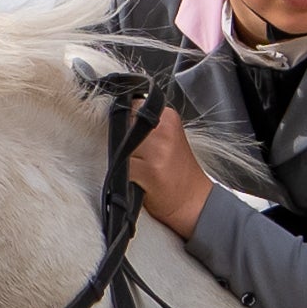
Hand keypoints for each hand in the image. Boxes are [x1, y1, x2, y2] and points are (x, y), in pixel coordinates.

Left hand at [124, 112, 213, 236]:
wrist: (194, 201)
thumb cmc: (176, 173)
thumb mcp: (166, 139)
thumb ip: (144, 126)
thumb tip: (112, 122)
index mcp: (168, 117)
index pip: (129, 107)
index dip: (123, 124)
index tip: (129, 138)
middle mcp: (164, 129)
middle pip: (121, 126)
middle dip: (120, 142)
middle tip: (137, 159)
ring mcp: (158, 149)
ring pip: (119, 147)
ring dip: (120, 160)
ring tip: (139, 169)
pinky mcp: (150, 170)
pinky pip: (121, 167)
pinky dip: (123, 176)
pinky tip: (139, 180)